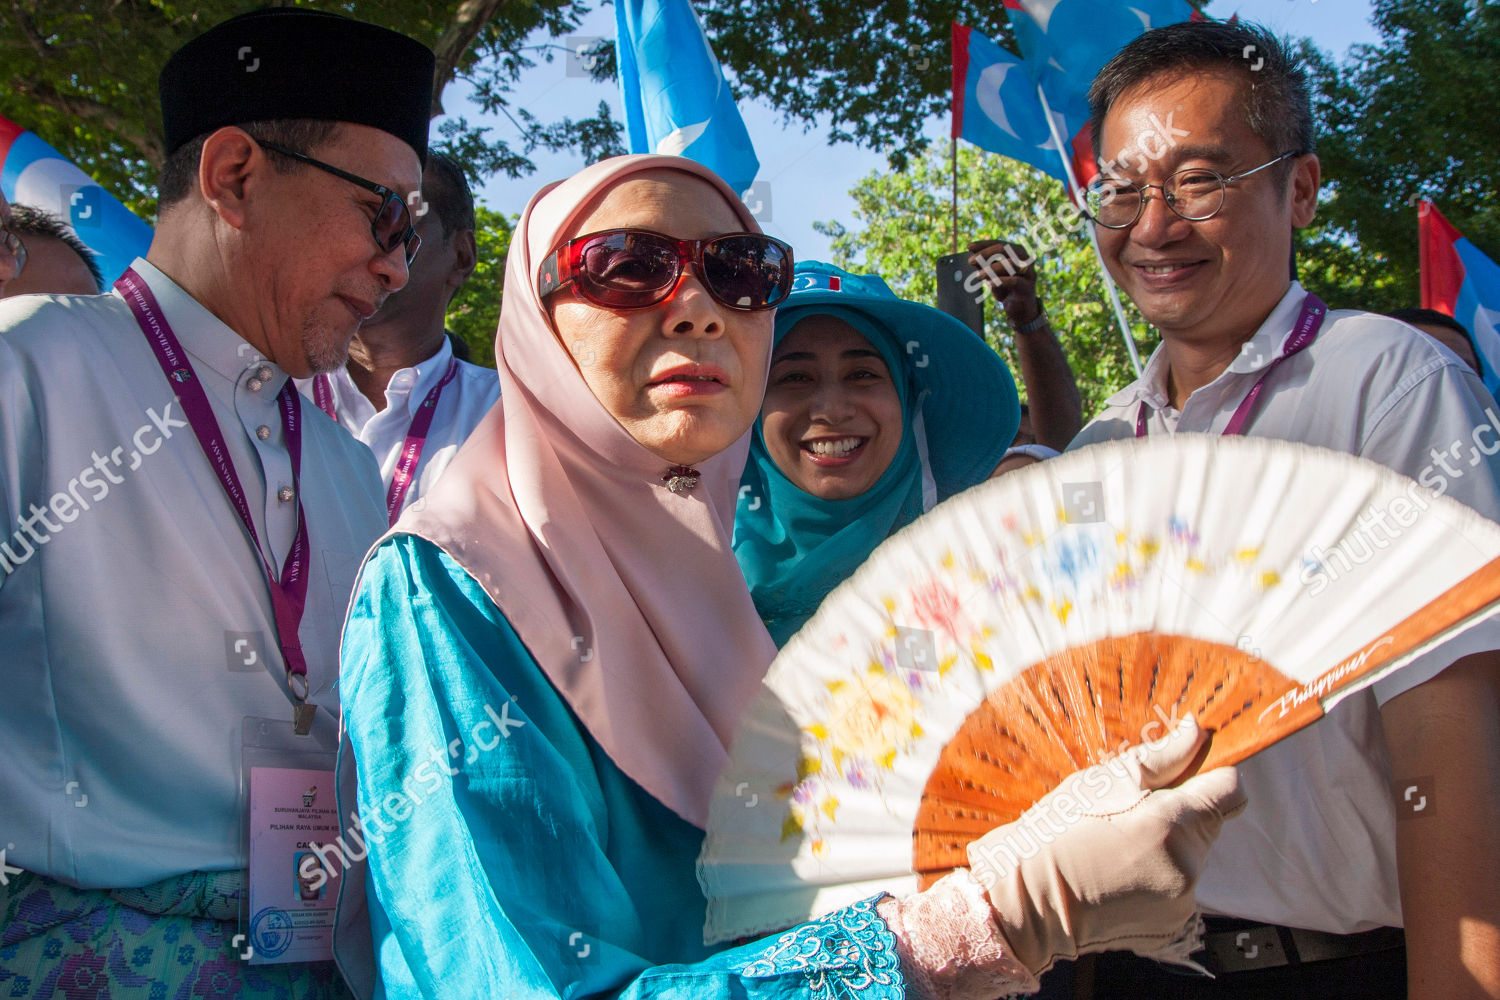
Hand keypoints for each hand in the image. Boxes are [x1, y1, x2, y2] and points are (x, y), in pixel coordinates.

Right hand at [965, 715, 1245, 974]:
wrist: (1026, 899)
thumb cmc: (1056, 834)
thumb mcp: (1101, 781)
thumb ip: (1161, 758)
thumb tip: (1197, 733)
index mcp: (1172, 825)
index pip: (1230, 791)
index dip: (1211, 778)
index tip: (1189, 777)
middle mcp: (1186, 867)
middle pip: (1208, 826)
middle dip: (1180, 815)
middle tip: (1130, 814)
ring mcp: (1180, 902)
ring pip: (1192, 858)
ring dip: (1168, 848)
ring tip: (1118, 846)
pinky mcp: (1171, 926)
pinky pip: (1178, 890)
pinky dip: (1156, 880)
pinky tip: (1119, 875)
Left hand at [966, 240, 1040, 326]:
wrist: (1020, 309)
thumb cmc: (1006, 288)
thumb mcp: (993, 275)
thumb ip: (984, 264)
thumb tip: (972, 253)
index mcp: (1017, 252)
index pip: (1000, 243)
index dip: (984, 244)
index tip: (969, 246)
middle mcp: (1025, 259)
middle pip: (1006, 249)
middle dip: (986, 253)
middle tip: (971, 260)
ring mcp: (1028, 273)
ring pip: (1011, 264)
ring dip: (992, 268)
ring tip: (978, 275)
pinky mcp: (1028, 288)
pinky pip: (1015, 281)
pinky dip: (1001, 281)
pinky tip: (989, 284)